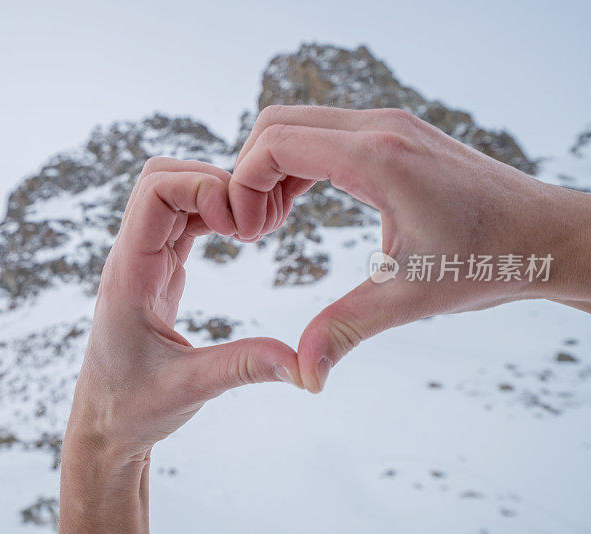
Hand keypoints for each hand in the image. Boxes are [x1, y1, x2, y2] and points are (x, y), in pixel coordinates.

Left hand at [59, 157, 300, 532]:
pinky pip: (181, 220)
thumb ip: (244, 368)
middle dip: (211, 182)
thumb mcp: (190, 388)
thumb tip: (304, 365)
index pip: (155, 192)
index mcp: (129, 274)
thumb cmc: (133, 408)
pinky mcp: (157, 269)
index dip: (202, 189)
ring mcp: (143, 259)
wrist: (104, 425)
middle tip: (249, 223)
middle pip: (160, 177)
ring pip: (171, 193)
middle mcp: (131, 257)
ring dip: (213, 197)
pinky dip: (211, 215)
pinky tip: (238, 237)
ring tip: (250, 231)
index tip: (239, 227)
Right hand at [229, 105, 590, 393]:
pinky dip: (297, 165)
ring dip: (272, 169)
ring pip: (298, 125)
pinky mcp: (394, 135)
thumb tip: (303, 375)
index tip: (247, 233)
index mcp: (378, 159)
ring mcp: (388, 126)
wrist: (547, 234)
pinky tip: (297, 207)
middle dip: (250, 174)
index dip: (243, 184)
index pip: (277, 142)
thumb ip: (345, 329)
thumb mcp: (410, 297)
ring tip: (271, 223)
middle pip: (277, 124)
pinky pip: (324, 135)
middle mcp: (379, 128)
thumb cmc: (489, 260)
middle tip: (254, 230)